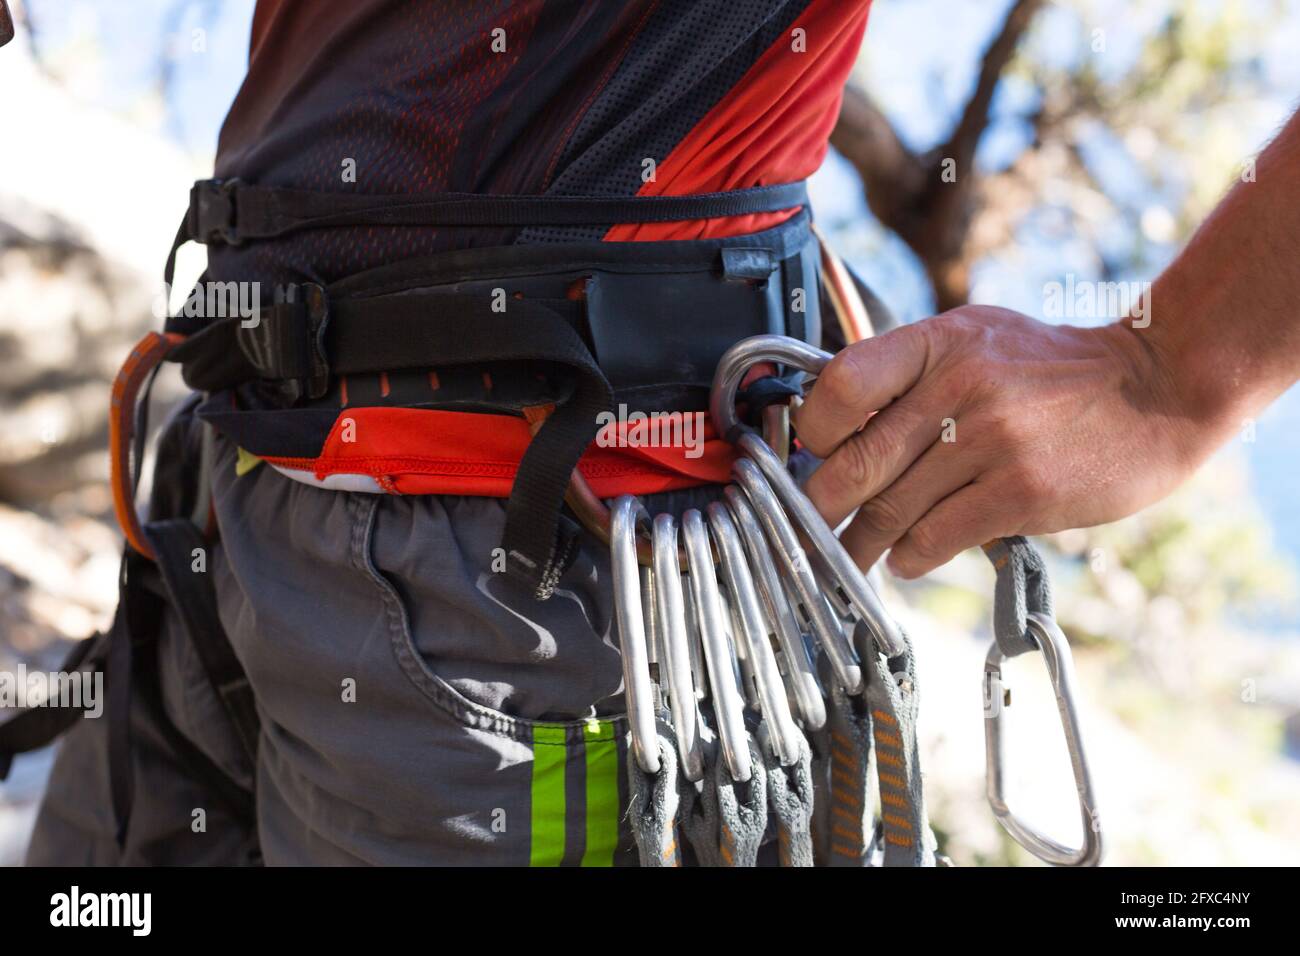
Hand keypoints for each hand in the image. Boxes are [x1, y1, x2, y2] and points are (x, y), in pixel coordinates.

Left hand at [793, 305, 1203, 578]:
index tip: (814, 455)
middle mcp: (961, 386)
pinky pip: (936, 538)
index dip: (814, 431)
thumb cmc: (1052, 369)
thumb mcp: (976, 338)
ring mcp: (992, 441)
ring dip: (860, 546)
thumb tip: (831, 422)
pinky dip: (911, 557)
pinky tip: (908, 557)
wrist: (1155, 390)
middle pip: (856, 464)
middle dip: (820, 509)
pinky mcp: (1021, 493)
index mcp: (940, 341)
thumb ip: (908, 371)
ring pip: (890, 511)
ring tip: (850, 557)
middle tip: (808, 529)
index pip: (842, 385)